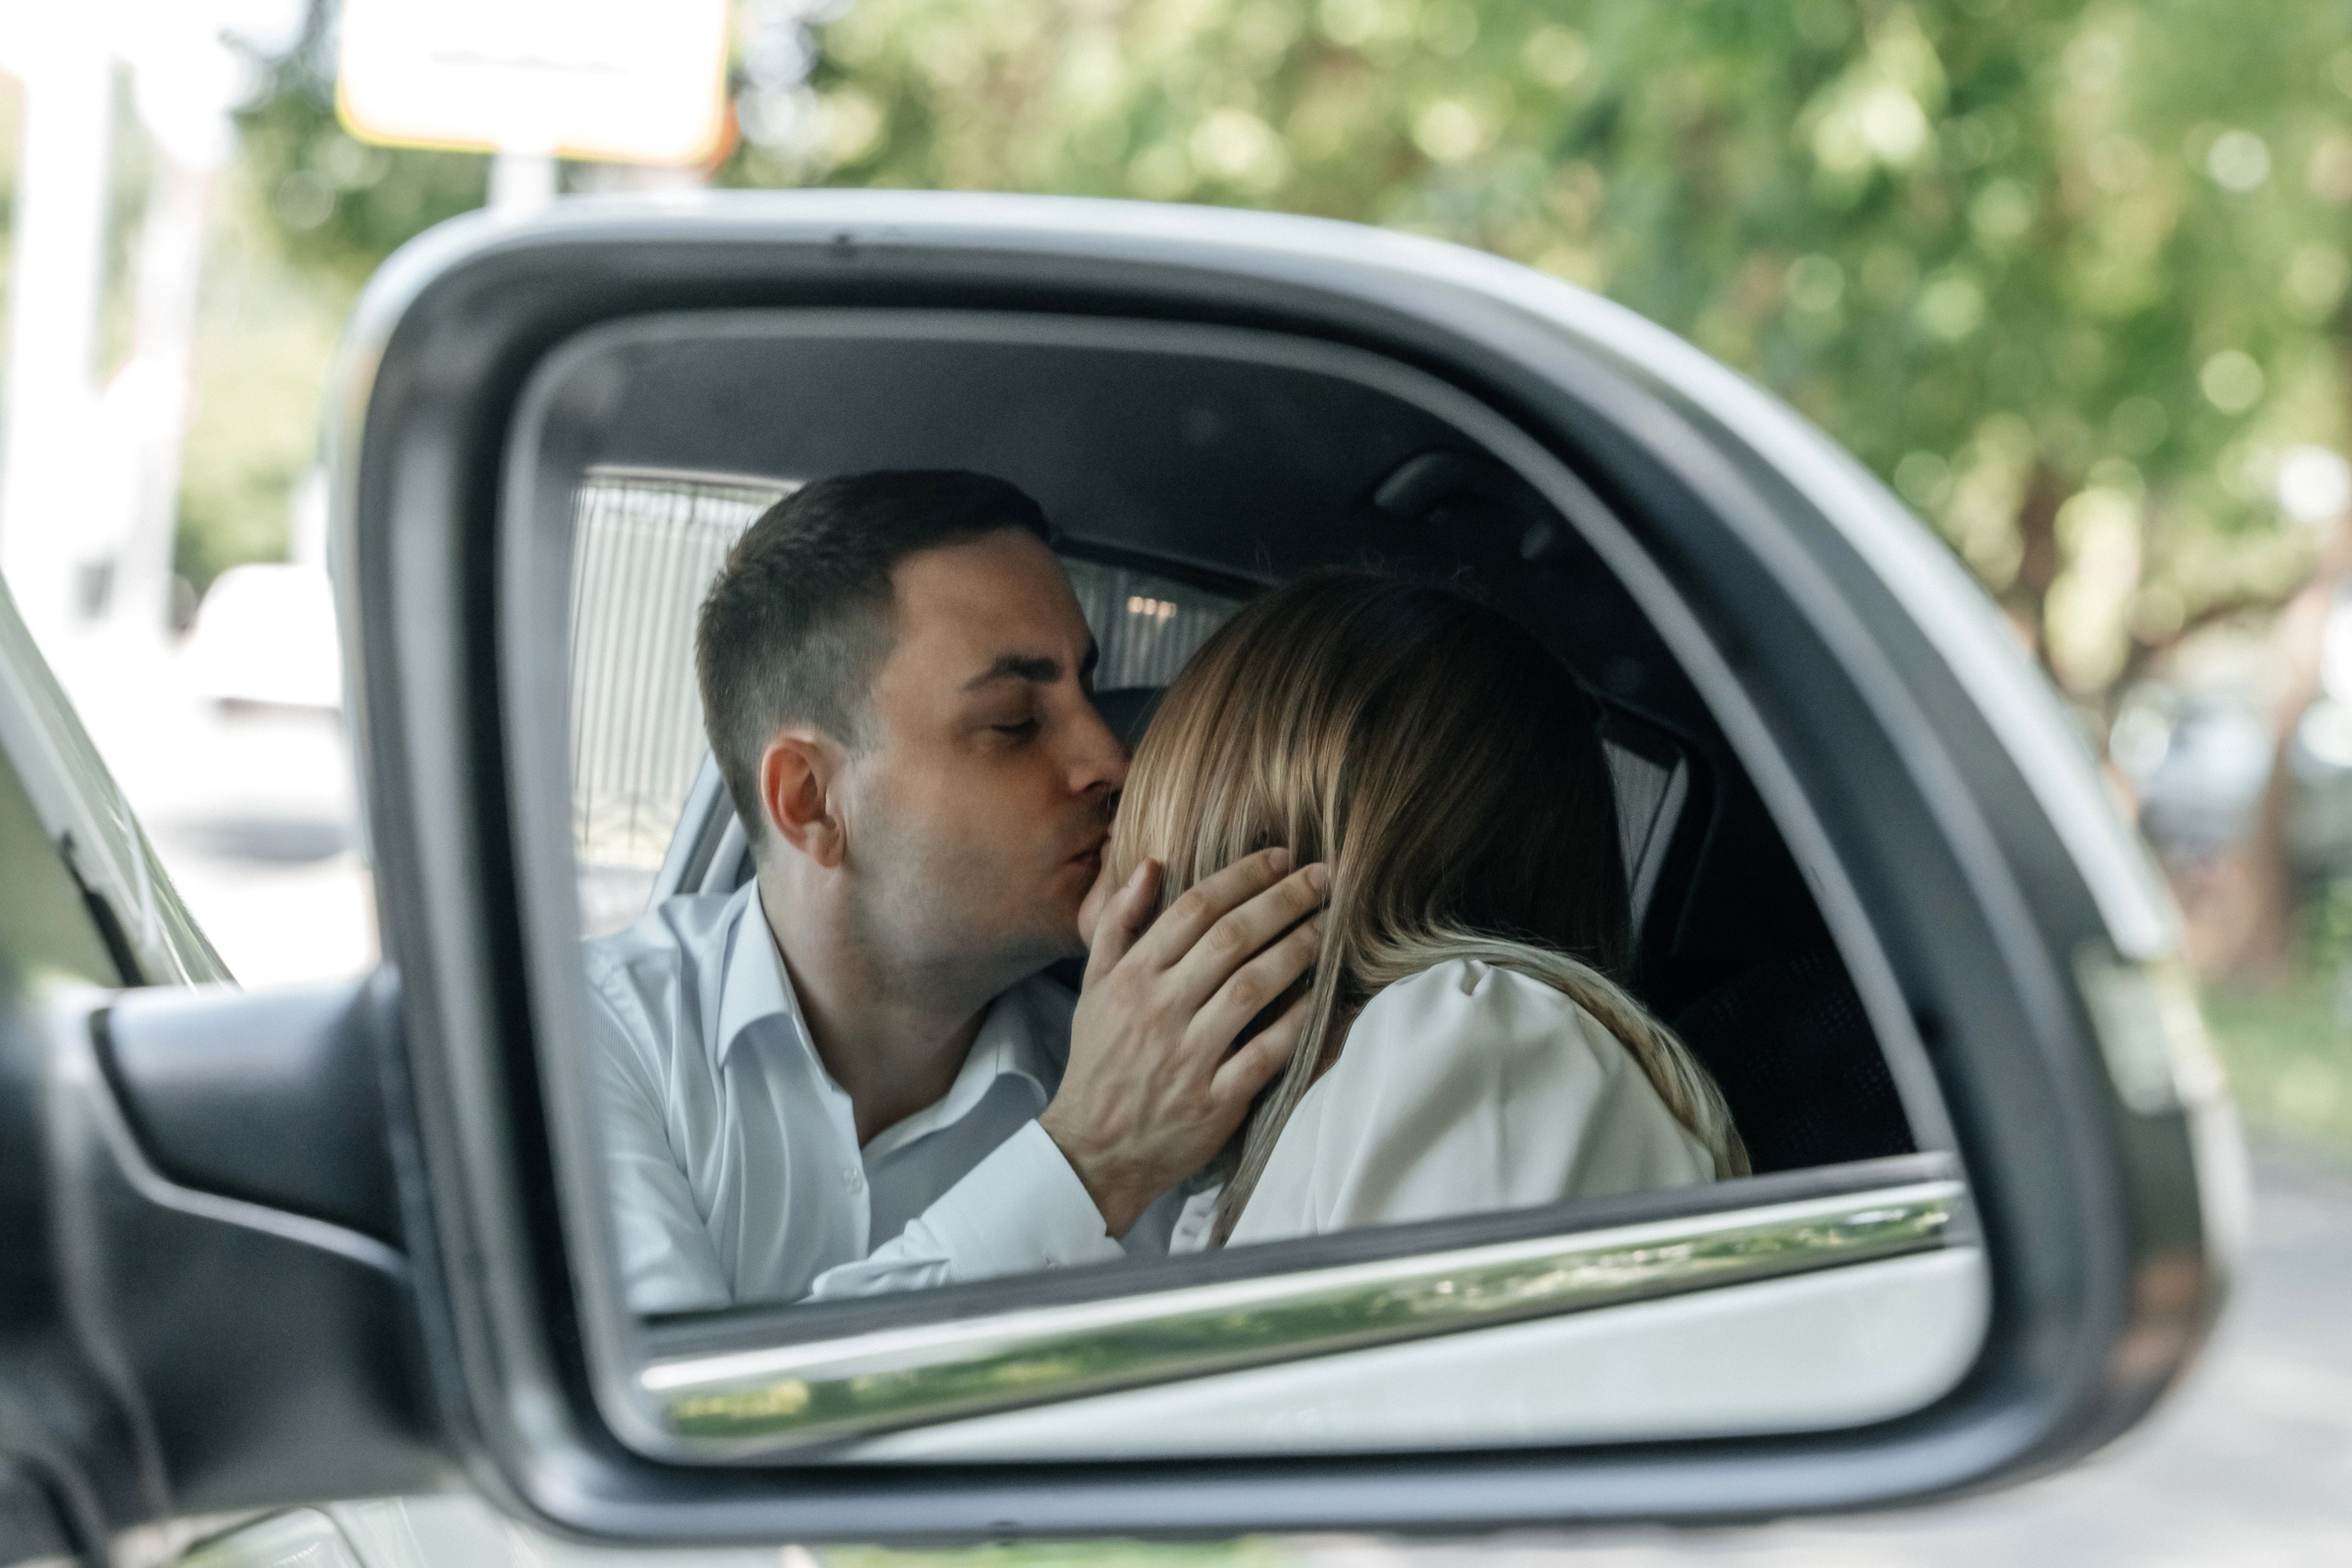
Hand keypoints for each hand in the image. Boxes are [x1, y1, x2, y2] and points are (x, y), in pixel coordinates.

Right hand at [1040, 847, 1329, 1235]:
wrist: (1092, 1149)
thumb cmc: (1100, 1061)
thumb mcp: (1093, 987)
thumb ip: (1118, 923)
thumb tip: (1150, 865)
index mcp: (1131, 977)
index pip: (1193, 908)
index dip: (1242, 876)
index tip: (1279, 858)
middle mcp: (1159, 1009)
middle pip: (1230, 939)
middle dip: (1283, 901)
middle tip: (1322, 877)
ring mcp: (1188, 1056)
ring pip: (1253, 988)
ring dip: (1297, 950)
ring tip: (1328, 927)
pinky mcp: (1214, 1100)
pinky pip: (1267, 1052)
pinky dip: (1300, 1022)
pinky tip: (1326, 998)